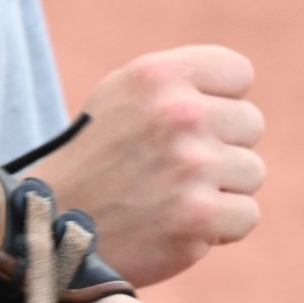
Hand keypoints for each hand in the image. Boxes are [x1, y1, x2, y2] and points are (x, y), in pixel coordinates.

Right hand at [36, 48, 263, 285]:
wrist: (51, 229)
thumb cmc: (94, 160)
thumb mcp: (122, 95)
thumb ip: (179, 83)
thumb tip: (241, 90)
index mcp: (157, 75)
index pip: (239, 73)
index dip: (220, 101)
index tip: (192, 123)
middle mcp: (179, 113)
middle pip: (251, 124)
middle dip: (221, 147)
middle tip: (176, 167)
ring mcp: (191, 165)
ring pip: (252, 171)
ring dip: (221, 189)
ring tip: (173, 196)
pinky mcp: (198, 216)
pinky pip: (246, 214)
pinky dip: (220, 227)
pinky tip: (180, 224)